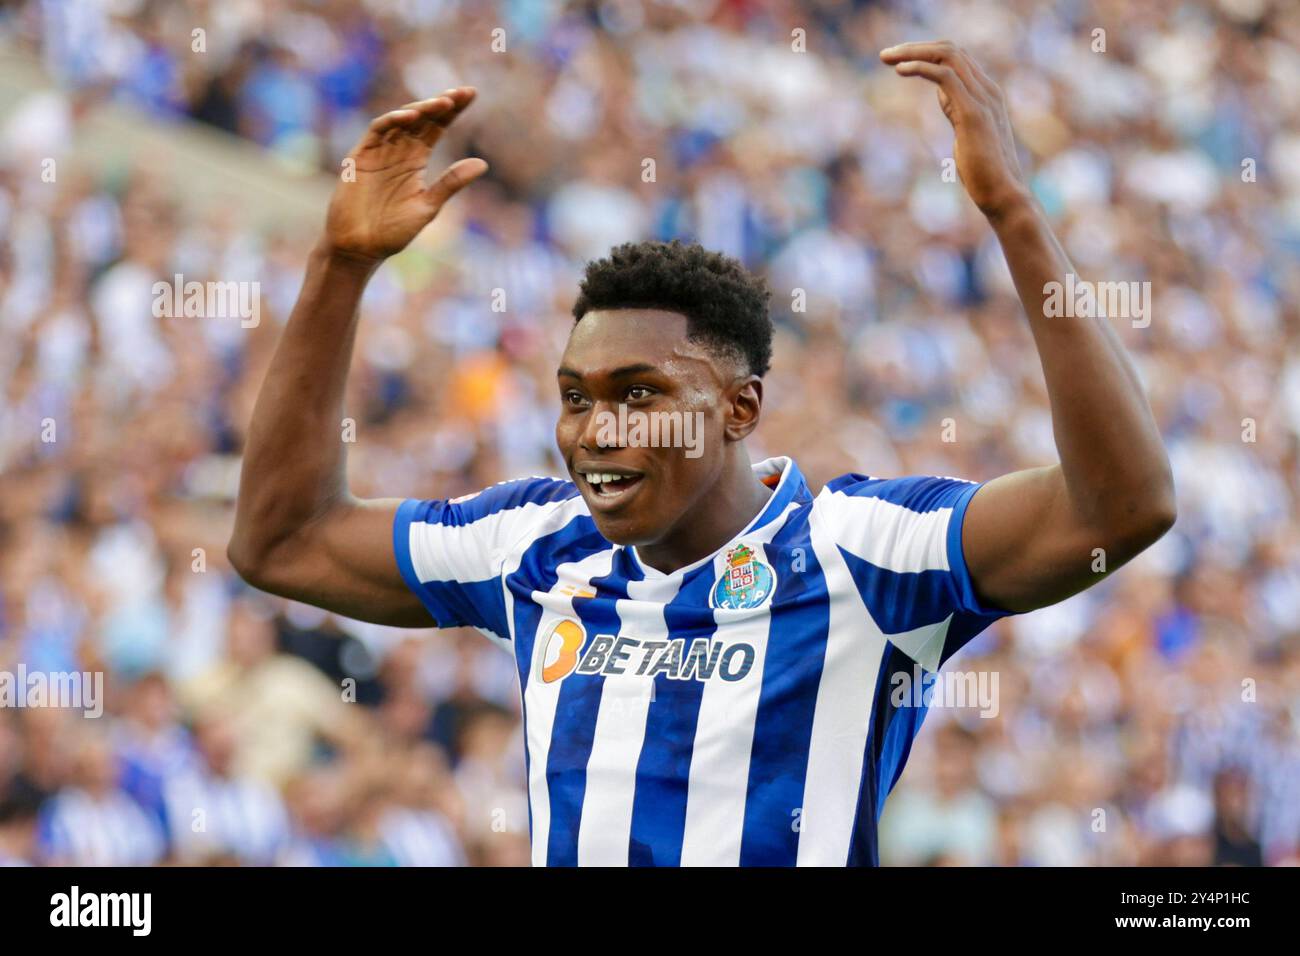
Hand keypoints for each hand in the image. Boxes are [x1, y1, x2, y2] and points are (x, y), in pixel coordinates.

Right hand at [323, 87, 487, 261]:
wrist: (361, 248)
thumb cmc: (393, 231)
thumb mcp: (428, 205)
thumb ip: (451, 183)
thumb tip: (484, 163)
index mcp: (416, 160)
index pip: (437, 128)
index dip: (453, 111)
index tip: (472, 94)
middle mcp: (398, 151)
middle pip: (422, 119)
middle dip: (441, 104)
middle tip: (462, 93)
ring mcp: (379, 151)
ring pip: (401, 120)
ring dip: (421, 109)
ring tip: (443, 103)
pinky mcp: (361, 156)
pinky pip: (377, 130)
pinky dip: (393, 120)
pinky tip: (411, 116)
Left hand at [880, 42, 1029, 218]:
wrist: (1001, 194)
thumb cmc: (982, 170)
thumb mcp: (966, 131)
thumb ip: (957, 109)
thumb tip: (943, 95)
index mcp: (986, 92)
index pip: (957, 57)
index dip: (926, 52)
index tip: (898, 59)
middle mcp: (987, 89)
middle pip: (950, 49)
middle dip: (914, 47)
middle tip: (884, 55)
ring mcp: (983, 99)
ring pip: (947, 56)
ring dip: (913, 52)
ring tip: (886, 58)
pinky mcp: (973, 113)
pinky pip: (946, 76)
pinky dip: (921, 67)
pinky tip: (900, 70)